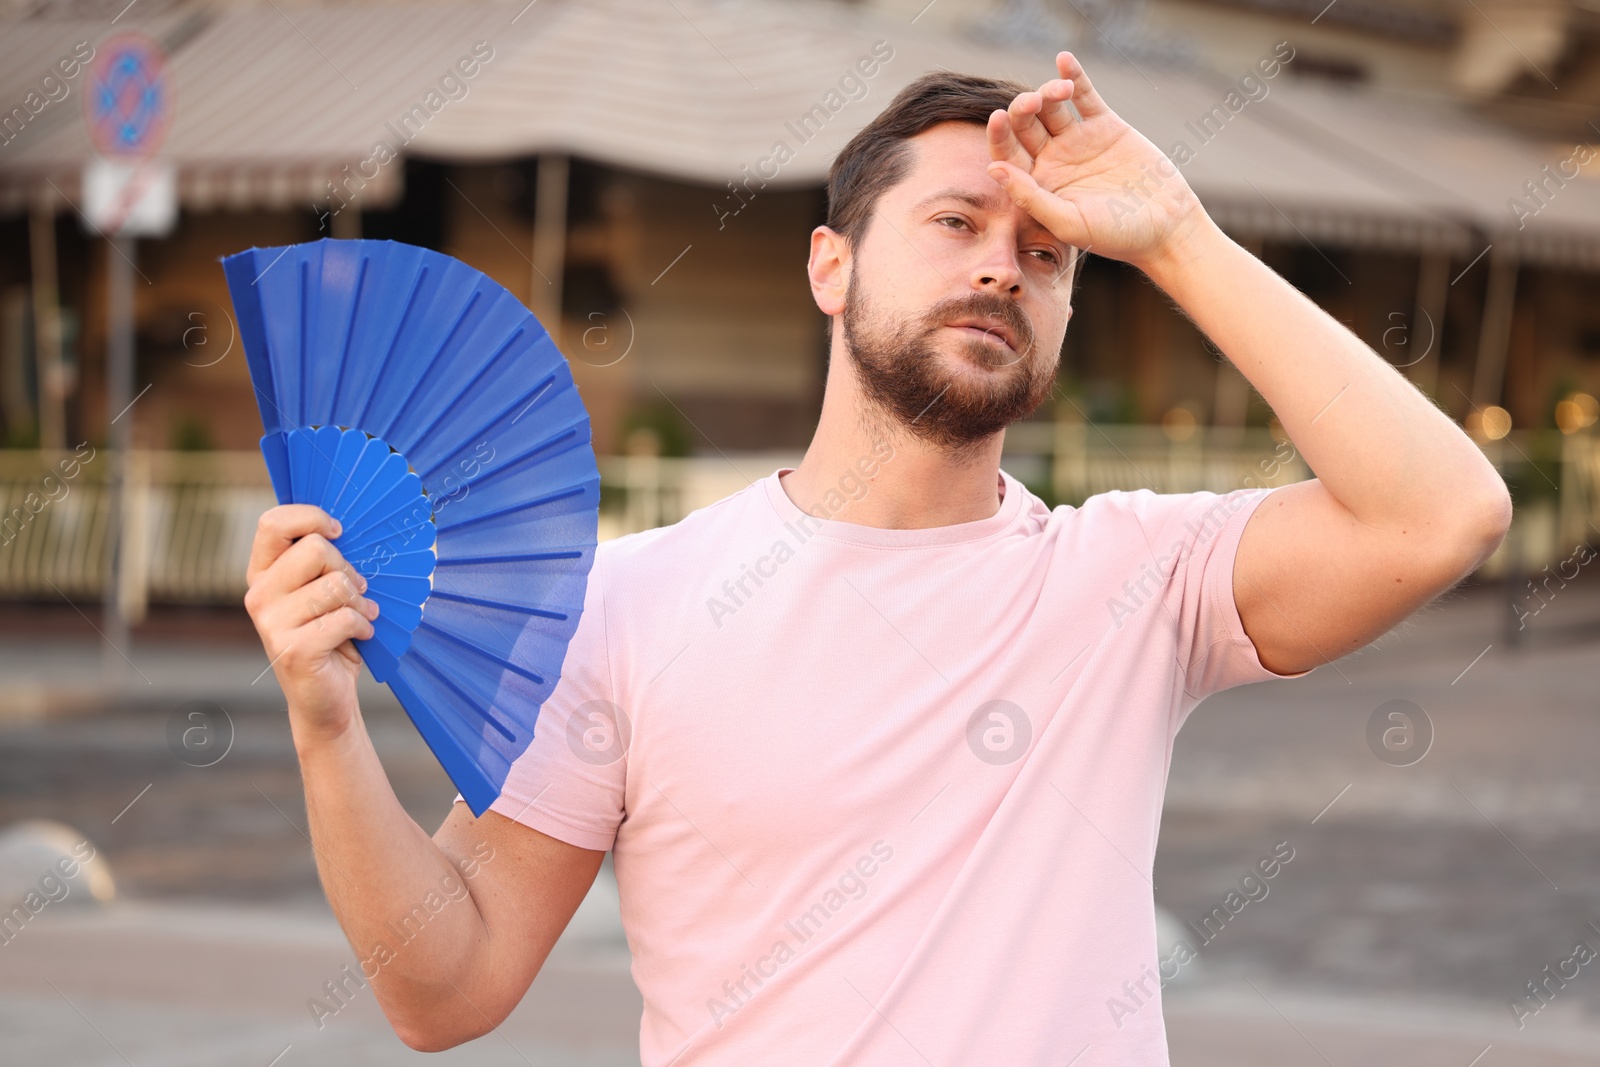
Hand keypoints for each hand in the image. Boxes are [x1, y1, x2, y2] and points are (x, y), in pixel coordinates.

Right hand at [244, 504, 380, 749]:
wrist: (325, 699)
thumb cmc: (330, 636)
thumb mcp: (322, 591)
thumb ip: (323, 561)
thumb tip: (345, 526)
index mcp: (262, 574)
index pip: (273, 523)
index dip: (311, 517)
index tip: (338, 532)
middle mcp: (258, 595)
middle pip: (315, 548)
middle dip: (348, 568)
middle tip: (356, 590)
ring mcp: (271, 623)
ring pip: (335, 584)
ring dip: (361, 601)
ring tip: (361, 616)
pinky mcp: (293, 649)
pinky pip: (345, 618)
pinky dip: (364, 626)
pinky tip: (361, 636)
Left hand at [985, 52, 1207, 270]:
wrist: (1165, 224)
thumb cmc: (1115, 235)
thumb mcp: (1068, 222)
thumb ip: (1030, 197)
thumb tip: (993, 168)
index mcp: (1037, 184)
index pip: (1007, 154)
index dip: (998, 136)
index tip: (996, 119)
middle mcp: (1052, 159)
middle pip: (1025, 125)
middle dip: (1022, 109)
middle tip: (1032, 102)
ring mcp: (1077, 139)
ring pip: (1052, 107)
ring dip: (1049, 92)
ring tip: (1060, 91)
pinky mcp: (1104, 125)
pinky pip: (1084, 95)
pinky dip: (1074, 77)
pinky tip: (1064, 60)